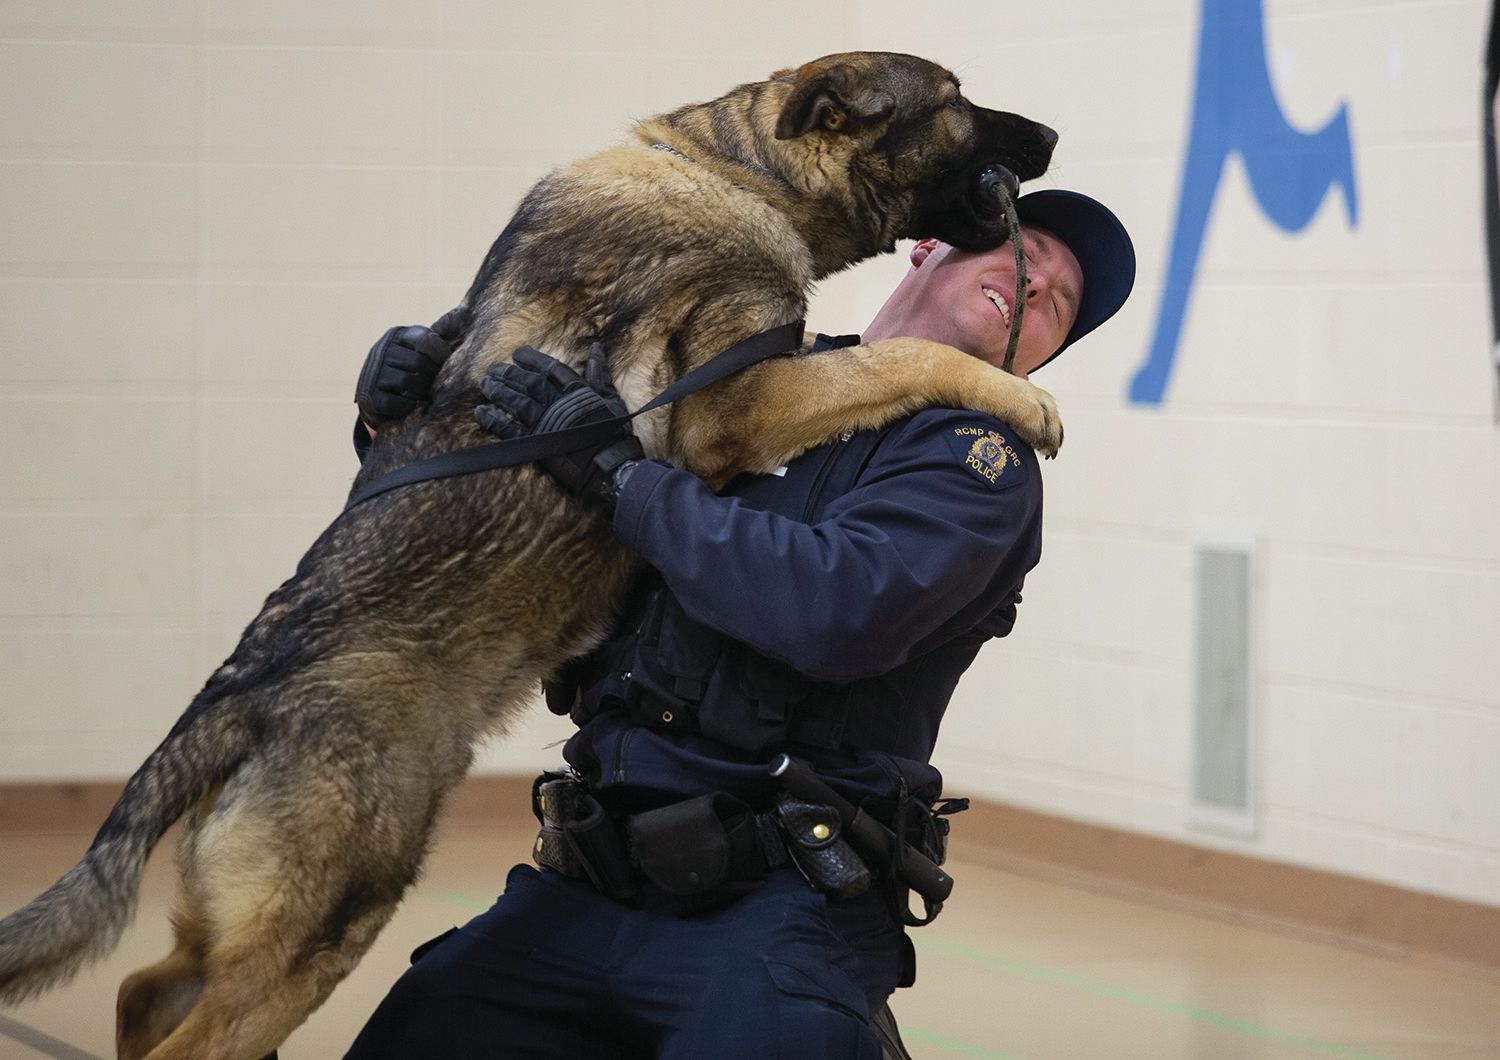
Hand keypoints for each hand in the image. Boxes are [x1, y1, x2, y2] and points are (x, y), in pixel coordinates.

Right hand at [354, 305, 468, 426]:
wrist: (374, 395)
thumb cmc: (406, 368)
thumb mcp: (415, 348)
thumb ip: (433, 342)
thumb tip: (462, 323)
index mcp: (397, 335)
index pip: (424, 340)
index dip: (440, 354)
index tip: (445, 365)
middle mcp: (382, 350)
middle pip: (418, 362)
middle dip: (432, 376)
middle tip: (436, 384)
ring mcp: (374, 373)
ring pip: (407, 381)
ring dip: (422, 391)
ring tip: (426, 394)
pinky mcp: (371, 397)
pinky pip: (396, 402)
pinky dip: (408, 405)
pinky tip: (412, 404)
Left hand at [475, 343, 643, 508]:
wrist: (610, 466)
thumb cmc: (614, 434)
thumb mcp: (610, 398)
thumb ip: (599, 373)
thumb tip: (596, 348)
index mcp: (575, 391)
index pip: (549, 368)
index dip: (531, 359)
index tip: (518, 354)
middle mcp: (556, 403)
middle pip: (527, 382)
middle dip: (508, 373)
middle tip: (493, 368)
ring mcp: (544, 423)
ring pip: (514, 401)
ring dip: (497, 390)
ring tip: (485, 384)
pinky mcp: (535, 443)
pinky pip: (508, 428)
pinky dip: (493, 419)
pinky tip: (481, 411)